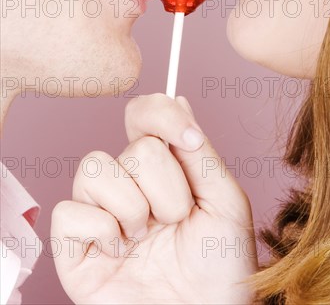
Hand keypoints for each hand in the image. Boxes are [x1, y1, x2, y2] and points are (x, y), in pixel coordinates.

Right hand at [51, 94, 258, 303]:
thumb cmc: (220, 267)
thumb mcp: (223, 200)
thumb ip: (198, 151)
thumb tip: (178, 98)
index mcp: (163, 168)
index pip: (143, 114)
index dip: (161, 114)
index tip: (189, 140)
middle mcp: (128, 183)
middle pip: (135, 148)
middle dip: (168, 189)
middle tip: (176, 222)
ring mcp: (100, 212)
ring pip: (95, 169)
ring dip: (135, 208)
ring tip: (147, 239)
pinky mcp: (75, 244)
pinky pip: (70, 211)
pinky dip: (102, 231)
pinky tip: (121, 254)